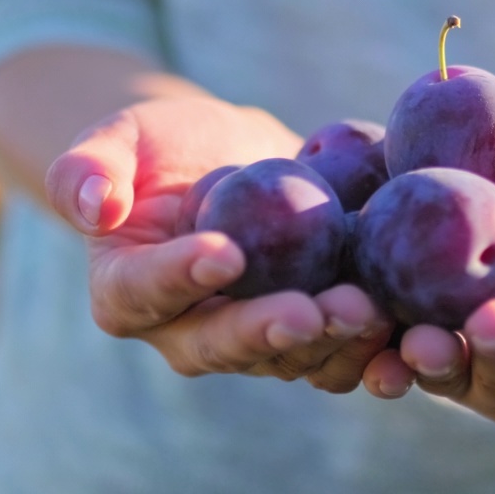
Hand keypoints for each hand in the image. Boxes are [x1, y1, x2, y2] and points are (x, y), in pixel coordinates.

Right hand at [45, 97, 393, 391]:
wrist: (232, 162)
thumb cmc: (165, 147)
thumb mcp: (122, 137)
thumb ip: (88, 166)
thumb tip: (91, 204)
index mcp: (127, 293)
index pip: (145, 291)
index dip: (180, 277)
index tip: (223, 252)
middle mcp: (187, 332)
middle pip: (223, 344)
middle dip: (269, 330)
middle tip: (312, 309)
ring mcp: (253, 340)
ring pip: (289, 357)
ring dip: (331, 342)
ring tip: (370, 311)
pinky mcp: (308, 332)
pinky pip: (338, 350)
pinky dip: (372, 345)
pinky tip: (407, 324)